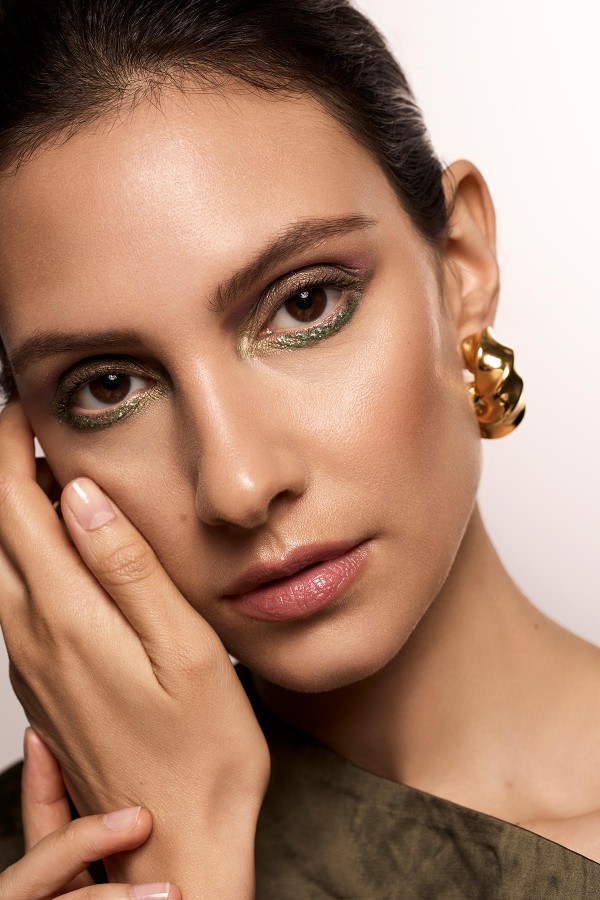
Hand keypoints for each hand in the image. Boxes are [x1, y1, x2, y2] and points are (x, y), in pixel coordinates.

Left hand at [0, 402, 269, 896]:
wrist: (175, 847)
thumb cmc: (201, 754)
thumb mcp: (184, 650)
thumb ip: (128, 568)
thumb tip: (81, 495)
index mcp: (66, 616)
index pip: (10, 504)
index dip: (7, 443)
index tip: (27, 404)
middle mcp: (30, 636)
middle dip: (4, 465)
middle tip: (38, 424)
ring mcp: (29, 663)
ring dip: (14, 507)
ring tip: (53, 471)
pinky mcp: (40, 683)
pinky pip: (12, 597)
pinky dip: (24, 551)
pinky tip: (63, 545)